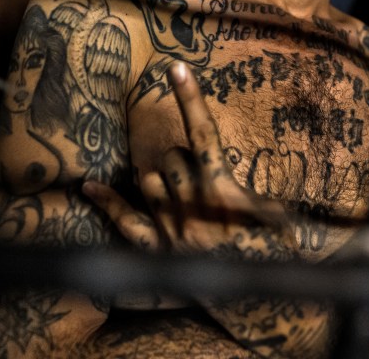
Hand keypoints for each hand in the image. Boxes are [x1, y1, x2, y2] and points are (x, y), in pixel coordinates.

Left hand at [83, 61, 293, 260]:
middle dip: (182, 156)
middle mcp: (193, 209)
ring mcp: (172, 230)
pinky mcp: (158, 251)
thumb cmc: (272, 255)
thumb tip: (258, 174)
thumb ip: (264, 194)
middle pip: (172, 158)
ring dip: (161, 175)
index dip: (190, 99)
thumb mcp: (280, 218)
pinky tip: (89, 187)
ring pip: (149, 181)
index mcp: (225, 194)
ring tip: (179, 186)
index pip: (203, 135)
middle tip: (199, 173)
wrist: (255, 301)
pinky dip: (107, 204)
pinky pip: (126, 223)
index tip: (176, 67)